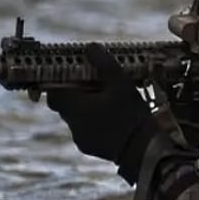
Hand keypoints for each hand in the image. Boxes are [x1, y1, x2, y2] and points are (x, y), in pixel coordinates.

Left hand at [45, 43, 171, 184]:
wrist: (144, 152)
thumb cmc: (132, 116)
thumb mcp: (121, 84)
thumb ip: (104, 63)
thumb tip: (90, 47)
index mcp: (75, 107)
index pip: (53, 90)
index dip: (60, 79)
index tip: (72, 71)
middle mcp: (73, 124)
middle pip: (64, 103)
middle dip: (75, 92)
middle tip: (93, 82)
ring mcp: (81, 139)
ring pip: (76, 117)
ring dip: (87, 107)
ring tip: (108, 100)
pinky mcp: (91, 149)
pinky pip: (87, 130)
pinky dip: (95, 121)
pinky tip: (113, 118)